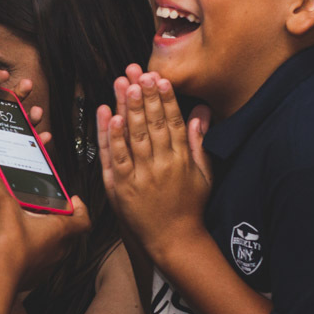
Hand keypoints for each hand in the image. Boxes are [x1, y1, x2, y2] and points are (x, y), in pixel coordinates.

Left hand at [0, 69, 49, 194]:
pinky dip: (36, 143)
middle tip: (27, 84)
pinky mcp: (2, 159)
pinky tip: (43, 137)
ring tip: (36, 112)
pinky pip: (23, 149)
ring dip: (30, 118)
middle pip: (5, 106)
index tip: (4, 74)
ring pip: (17, 126)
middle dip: (18, 94)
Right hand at [0, 164, 89, 291]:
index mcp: (61, 230)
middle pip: (69, 232)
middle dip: (59, 219)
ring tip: (30, 224)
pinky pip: (41, 261)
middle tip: (46, 208)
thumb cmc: (10, 246)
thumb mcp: (3, 207)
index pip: (84, 219)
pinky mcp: (35, 277)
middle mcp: (60, 249)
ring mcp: (49, 265)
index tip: (73, 200)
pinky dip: (34, 251)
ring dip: (46, 236)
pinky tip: (18, 244)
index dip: (82, 208)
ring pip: (55, 247)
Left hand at [97, 66, 212, 262]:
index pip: (174, 123)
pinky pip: (116, 157)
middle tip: (140, 72)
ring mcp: (140, 176)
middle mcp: (161, 165)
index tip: (161, 79)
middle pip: (153, 124)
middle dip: (145, 96)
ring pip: (133, 136)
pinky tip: (109, 116)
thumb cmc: (190, 207)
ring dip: (127, 108)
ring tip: (124, 84)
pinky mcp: (122, 187)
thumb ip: (200, 142)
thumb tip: (202, 112)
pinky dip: (112, 136)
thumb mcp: (203, 174)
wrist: (174, 241)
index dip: (167, 99)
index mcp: (181, 160)